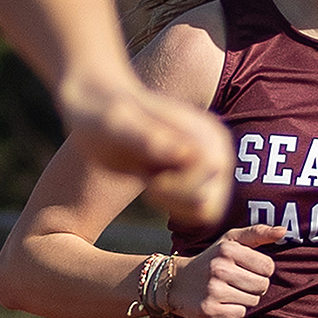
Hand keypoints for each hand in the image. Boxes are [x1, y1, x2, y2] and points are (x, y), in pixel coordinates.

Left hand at [58, 73, 233, 227]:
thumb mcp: (118, 123)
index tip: (146, 172)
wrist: (99, 106)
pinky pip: (198, 211)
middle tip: (146, 175)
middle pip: (208, 205)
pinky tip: (153, 181)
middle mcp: (218, 150)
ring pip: (206, 212)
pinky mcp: (199, 176)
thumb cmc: (104, 113)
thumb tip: (188, 156)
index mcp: (209, 136)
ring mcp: (210, 165)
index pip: (207, 187)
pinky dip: (173, 206)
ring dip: (173, 204)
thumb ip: (150, 138)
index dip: (173, 189)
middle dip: (173, 199)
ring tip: (150, 177)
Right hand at [166, 224, 283, 317]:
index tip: (247, 269)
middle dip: (255, 286)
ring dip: (245, 299)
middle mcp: (219, 268)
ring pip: (253, 301)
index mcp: (228, 249)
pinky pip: (240, 314)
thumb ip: (258, 233)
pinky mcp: (209, 309)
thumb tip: (283, 230)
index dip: (261, 270)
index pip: (268, 267)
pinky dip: (234, 311)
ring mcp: (213, 290)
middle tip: (237, 282)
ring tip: (228, 291)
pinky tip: (221, 303)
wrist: (177, 282)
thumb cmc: (212, 259)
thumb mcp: (231, 240)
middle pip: (262, 285)